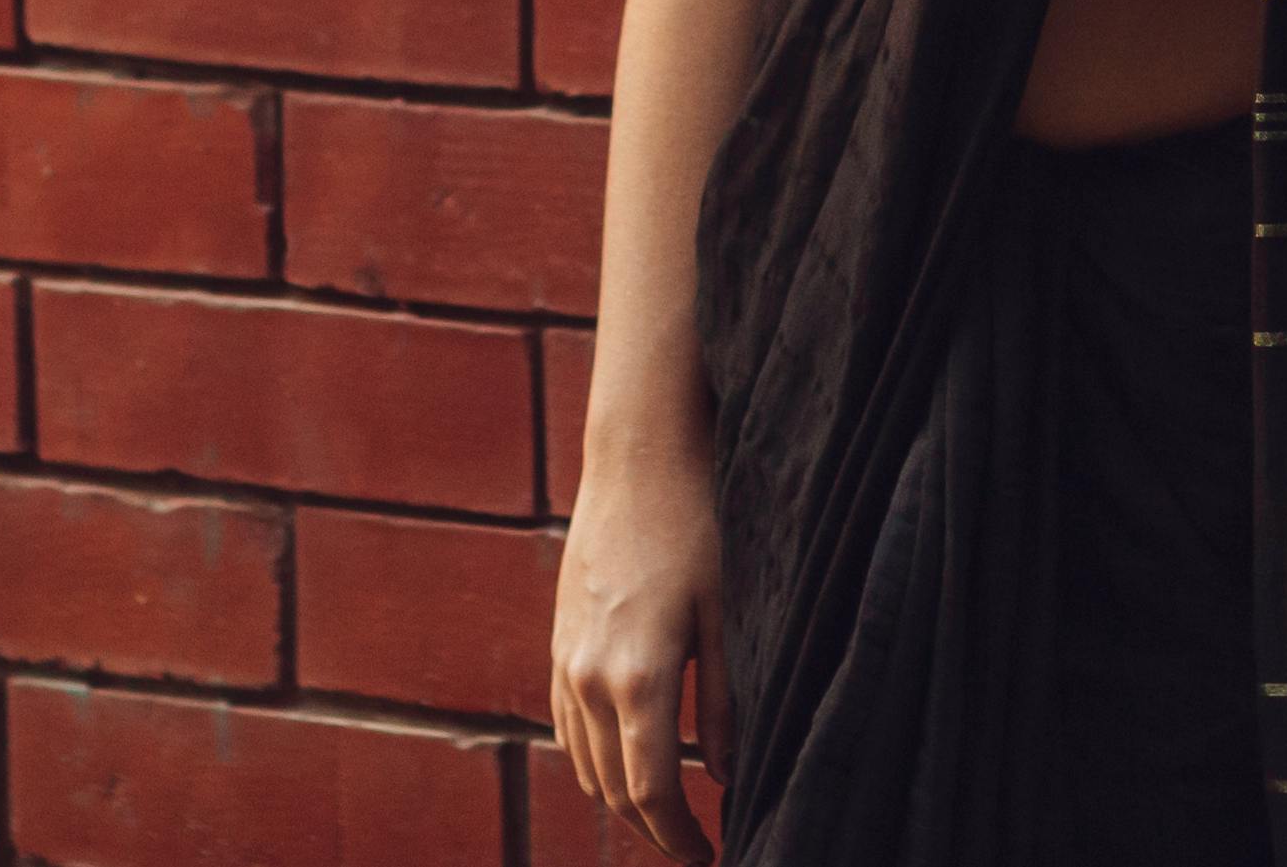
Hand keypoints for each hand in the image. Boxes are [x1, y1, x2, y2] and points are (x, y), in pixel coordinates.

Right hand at [551, 451, 724, 862]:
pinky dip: (592, 761)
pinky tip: (622, 763)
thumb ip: (728, 705)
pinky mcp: (558, 643)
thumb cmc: (697, 529)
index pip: (653, 792)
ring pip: (585, 765)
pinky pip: (566, 728)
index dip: (681, 837)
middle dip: (654, 829)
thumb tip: (728, 778)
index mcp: (640, 680)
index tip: (713, 854)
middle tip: (695, 845)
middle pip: (614, 790)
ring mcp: (567, 662)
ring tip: (668, 813)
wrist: (638, 460)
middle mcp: (591, 680)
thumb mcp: (727, 618)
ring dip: (621, 800)